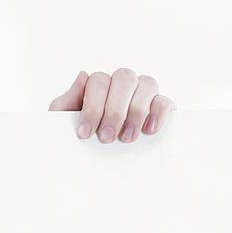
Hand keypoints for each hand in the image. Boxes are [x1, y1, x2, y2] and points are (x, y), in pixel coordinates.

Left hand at [49, 68, 175, 143]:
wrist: (92, 157)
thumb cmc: (83, 135)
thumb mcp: (67, 120)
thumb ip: (68, 100)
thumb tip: (83, 75)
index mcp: (100, 84)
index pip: (99, 81)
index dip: (92, 107)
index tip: (85, 133)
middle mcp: (122, 84)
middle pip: (124, 78)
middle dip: (115, 110)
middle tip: (107, 138)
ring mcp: (143, 92)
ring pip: (147, 84)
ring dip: (137, 111)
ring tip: (127, 138)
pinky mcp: (161, 106)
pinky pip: (164, 100)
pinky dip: (158, 113)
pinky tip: (149, 130)